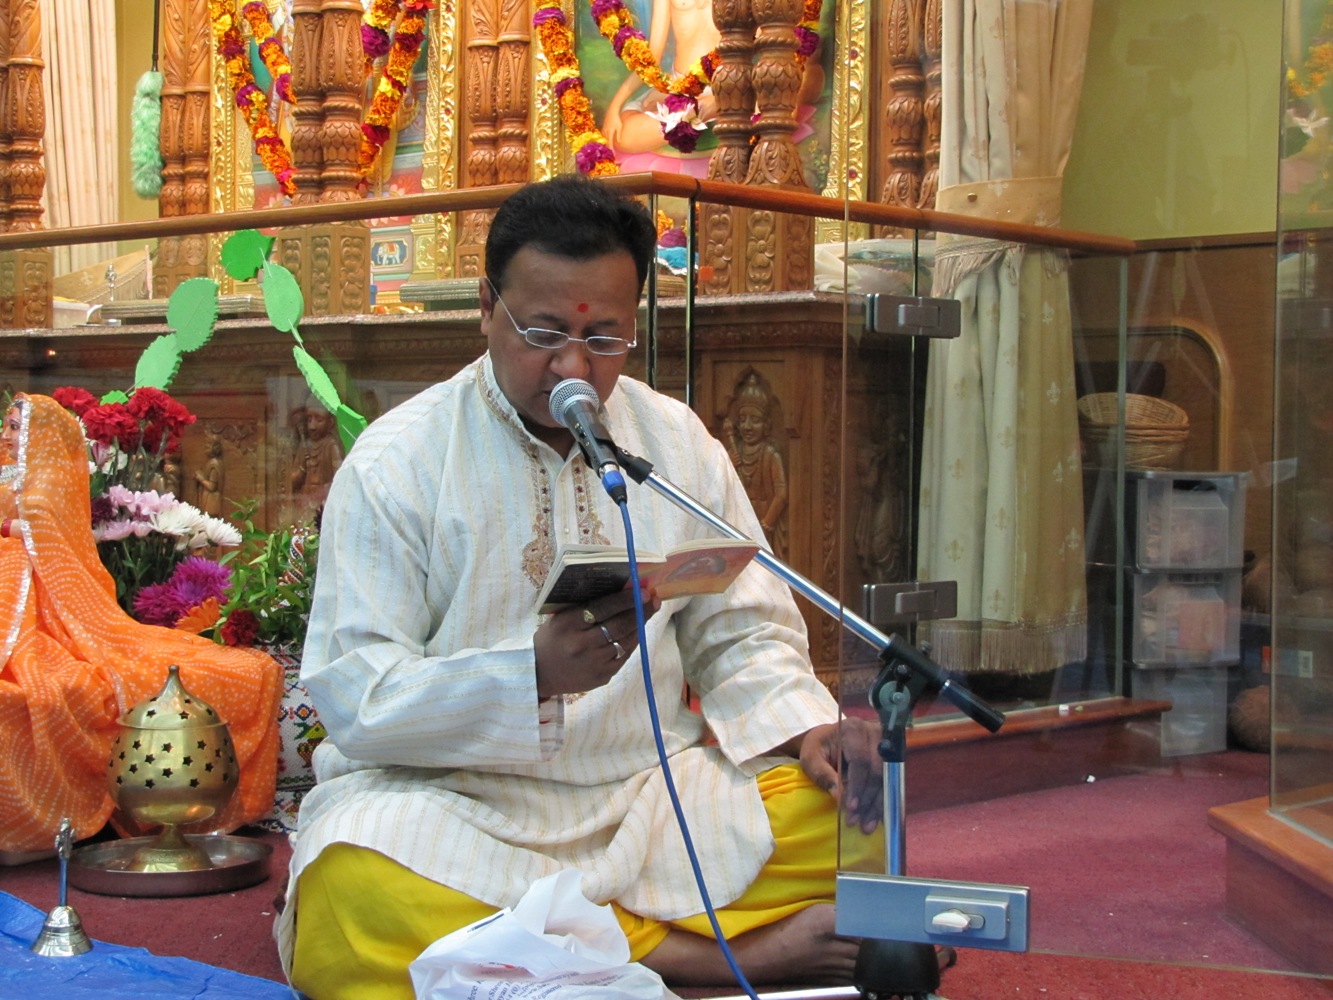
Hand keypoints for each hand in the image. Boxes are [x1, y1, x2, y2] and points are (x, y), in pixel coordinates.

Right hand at [534, 587, 660, 699]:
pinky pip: (624, 656)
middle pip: (619, 625)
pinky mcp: (602, 676)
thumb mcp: (561, 617)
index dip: (625, 599)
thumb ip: (586, 605)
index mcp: (568, 624)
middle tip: (653, 598)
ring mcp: (594, 663)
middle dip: (640, 610)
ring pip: (625, 640)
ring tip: (649, 610)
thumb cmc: (551, 639)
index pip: (602, 608)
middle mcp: (582, 644)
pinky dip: (632, 641)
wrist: (539, 673)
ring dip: (640, 624)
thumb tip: (620, 590)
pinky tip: (637, 630)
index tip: (642, 589)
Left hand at [796, 718, 882, 833]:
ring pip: (886, 779)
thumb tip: (839, 798)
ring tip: (868, 826)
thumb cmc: (818, 747)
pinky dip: (882, 801)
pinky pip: (889, 782)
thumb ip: (823, 774)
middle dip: (868, 800)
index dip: (858, 786)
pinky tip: (877, 818)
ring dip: (877, 805)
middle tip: (858, 823)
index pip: (860, 761)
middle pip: (877, 771)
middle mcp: (874, 733)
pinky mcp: (890, 757)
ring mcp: (886, 744)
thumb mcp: (811, 757)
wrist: (829, 739)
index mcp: (853, 729)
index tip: (852, 808)